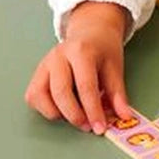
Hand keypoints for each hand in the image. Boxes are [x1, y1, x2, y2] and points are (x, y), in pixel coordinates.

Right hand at [24, 1, 131, 134]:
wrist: (90, 30)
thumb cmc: (103, 49)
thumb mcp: (115, 67)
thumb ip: (117, 94)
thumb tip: (124, 117)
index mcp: (82, 51)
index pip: (85, 86)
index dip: (93, 110)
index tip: (99, 128)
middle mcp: (59, 55)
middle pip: (61, 92)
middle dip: (74, 115)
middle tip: (87, 127)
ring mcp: (45, 63)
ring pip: (41, 96)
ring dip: (58, 113)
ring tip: (76, 115)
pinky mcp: (37, 73)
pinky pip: (34, 97)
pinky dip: (46, 108)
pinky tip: (63, 108)